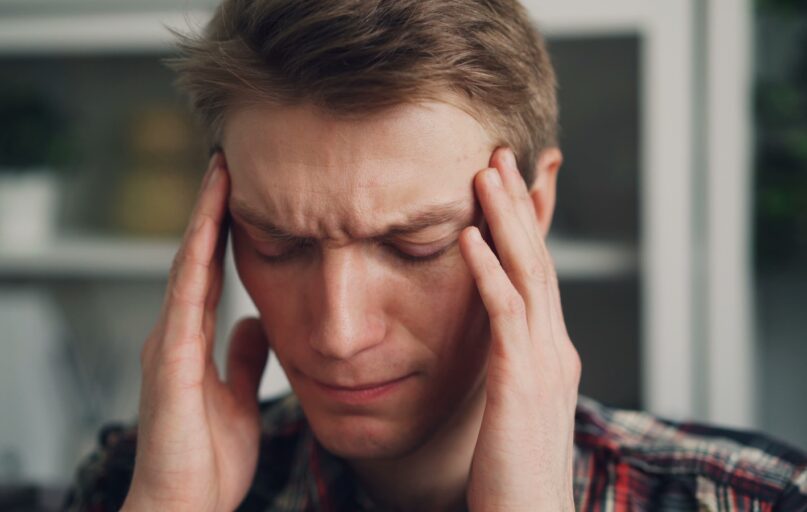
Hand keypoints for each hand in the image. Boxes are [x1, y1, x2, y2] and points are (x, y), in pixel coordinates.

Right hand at [122, 155, 269, 511]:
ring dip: (202, 222)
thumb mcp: (238, 398)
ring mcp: (169, 345)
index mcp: (193, 341)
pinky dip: (195, 263)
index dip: (222, 233)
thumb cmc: (206, 460)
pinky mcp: (171, 363)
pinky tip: (206, 231)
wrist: (183, 506)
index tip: (241, 193)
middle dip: (211, 212)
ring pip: (187, 268)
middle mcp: (176, 334)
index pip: (210, 273)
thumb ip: (243, 359)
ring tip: (219, 177)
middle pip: (195, 259)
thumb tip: (254, 323)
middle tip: (227, 164)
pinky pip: (186, 302)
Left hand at [460, 148, 580, 510]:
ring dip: (505, 221)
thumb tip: (492, 343)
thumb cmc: (514, 473)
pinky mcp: (520, 383)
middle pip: (538, 260)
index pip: (540, 274)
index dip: (526, 226)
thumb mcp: (515, 408)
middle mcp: (555, 348)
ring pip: (527, 274)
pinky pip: (504, 315)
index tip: (507, 184)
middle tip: (498, 155)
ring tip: (484, 174)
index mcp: (551, 353)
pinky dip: (487, 272)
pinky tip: (466, 238)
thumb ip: (509, 368)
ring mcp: (543, 363)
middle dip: (518, 205)